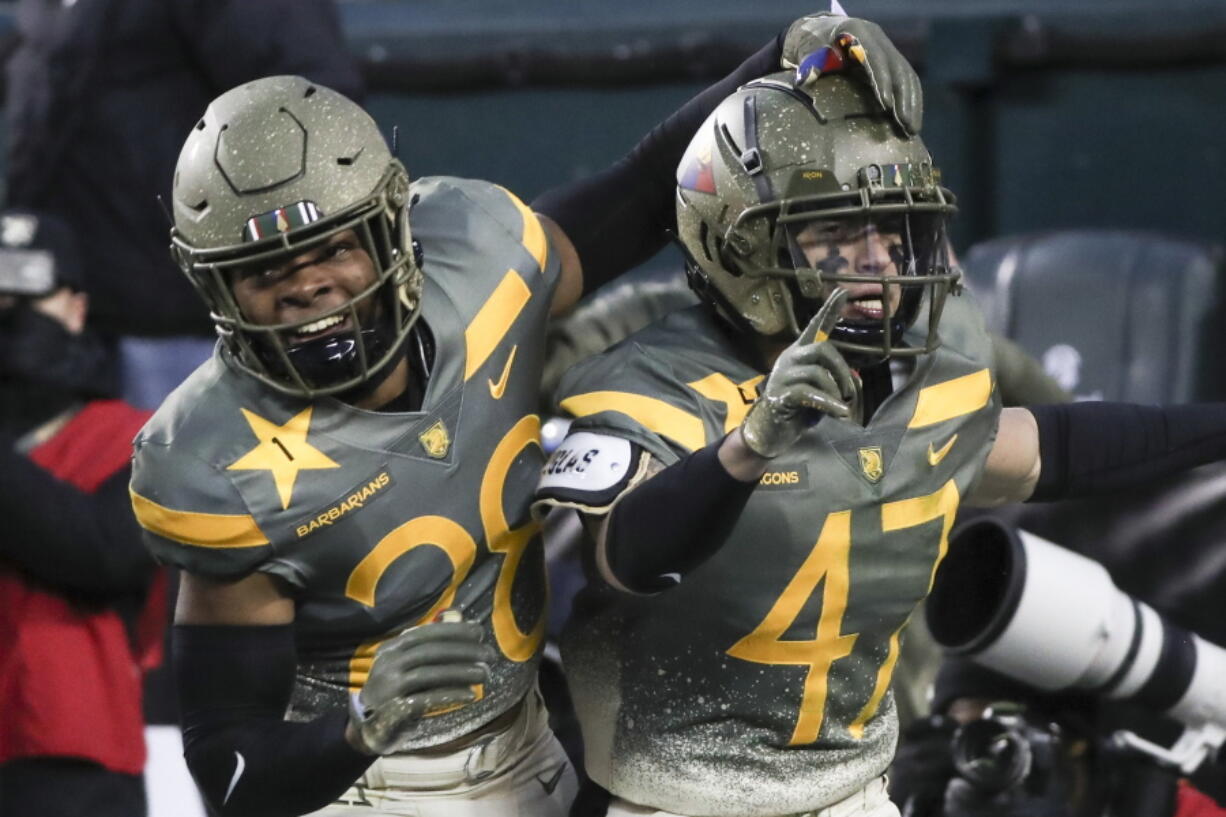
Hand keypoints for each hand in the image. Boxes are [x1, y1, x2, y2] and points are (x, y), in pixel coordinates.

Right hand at [347, 612, 493, 754]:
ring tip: (484, 674)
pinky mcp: (394, 710)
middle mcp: (387, 664)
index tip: (479, 632)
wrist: (369, 728)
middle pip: (430, 652)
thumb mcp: (407, 664)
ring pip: (429, 674)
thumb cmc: (396, 690)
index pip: (425, 633)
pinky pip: (426, 700)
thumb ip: (429, 644)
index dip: (454, 631)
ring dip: (461, 672)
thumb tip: (458, 617)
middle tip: (489, 655)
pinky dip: (450, 695)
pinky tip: (470, 695)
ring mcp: (389, 688)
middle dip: (463, 651)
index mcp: (391, 648)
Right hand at [739, 288, 860, 458]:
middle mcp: (789, 358)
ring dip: (836, 391)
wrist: (770, 431)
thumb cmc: (797, 409)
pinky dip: (829, 403)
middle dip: (843, 370)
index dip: (829, 310)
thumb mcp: (821, 392)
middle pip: (822, 349)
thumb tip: (856, 380)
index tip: (843, 291)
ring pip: (818, 372)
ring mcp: (783, 376)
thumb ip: (835, 380)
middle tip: (850, 392)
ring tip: (841, 407)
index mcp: (799, 353)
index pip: (815, 327)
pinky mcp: (780, 395)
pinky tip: (840, 412)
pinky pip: (809, 393)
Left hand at [781, 13, 921, 135]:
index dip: (882, 80)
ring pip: (907, 76)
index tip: (886, 105)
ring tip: (912, 130)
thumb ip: (810, 65)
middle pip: (898, 68)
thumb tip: (803, 80)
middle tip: (906, 125)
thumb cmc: (813, 45)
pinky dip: (911, 101)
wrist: (822, 33)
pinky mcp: (891, 61)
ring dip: (911, 104)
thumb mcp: (809, 52)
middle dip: (903, 99)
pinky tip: (911, 120)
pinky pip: (907, 81)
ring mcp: (887, 48)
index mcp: (858, 32)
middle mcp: (877, 38)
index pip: (875, 57)